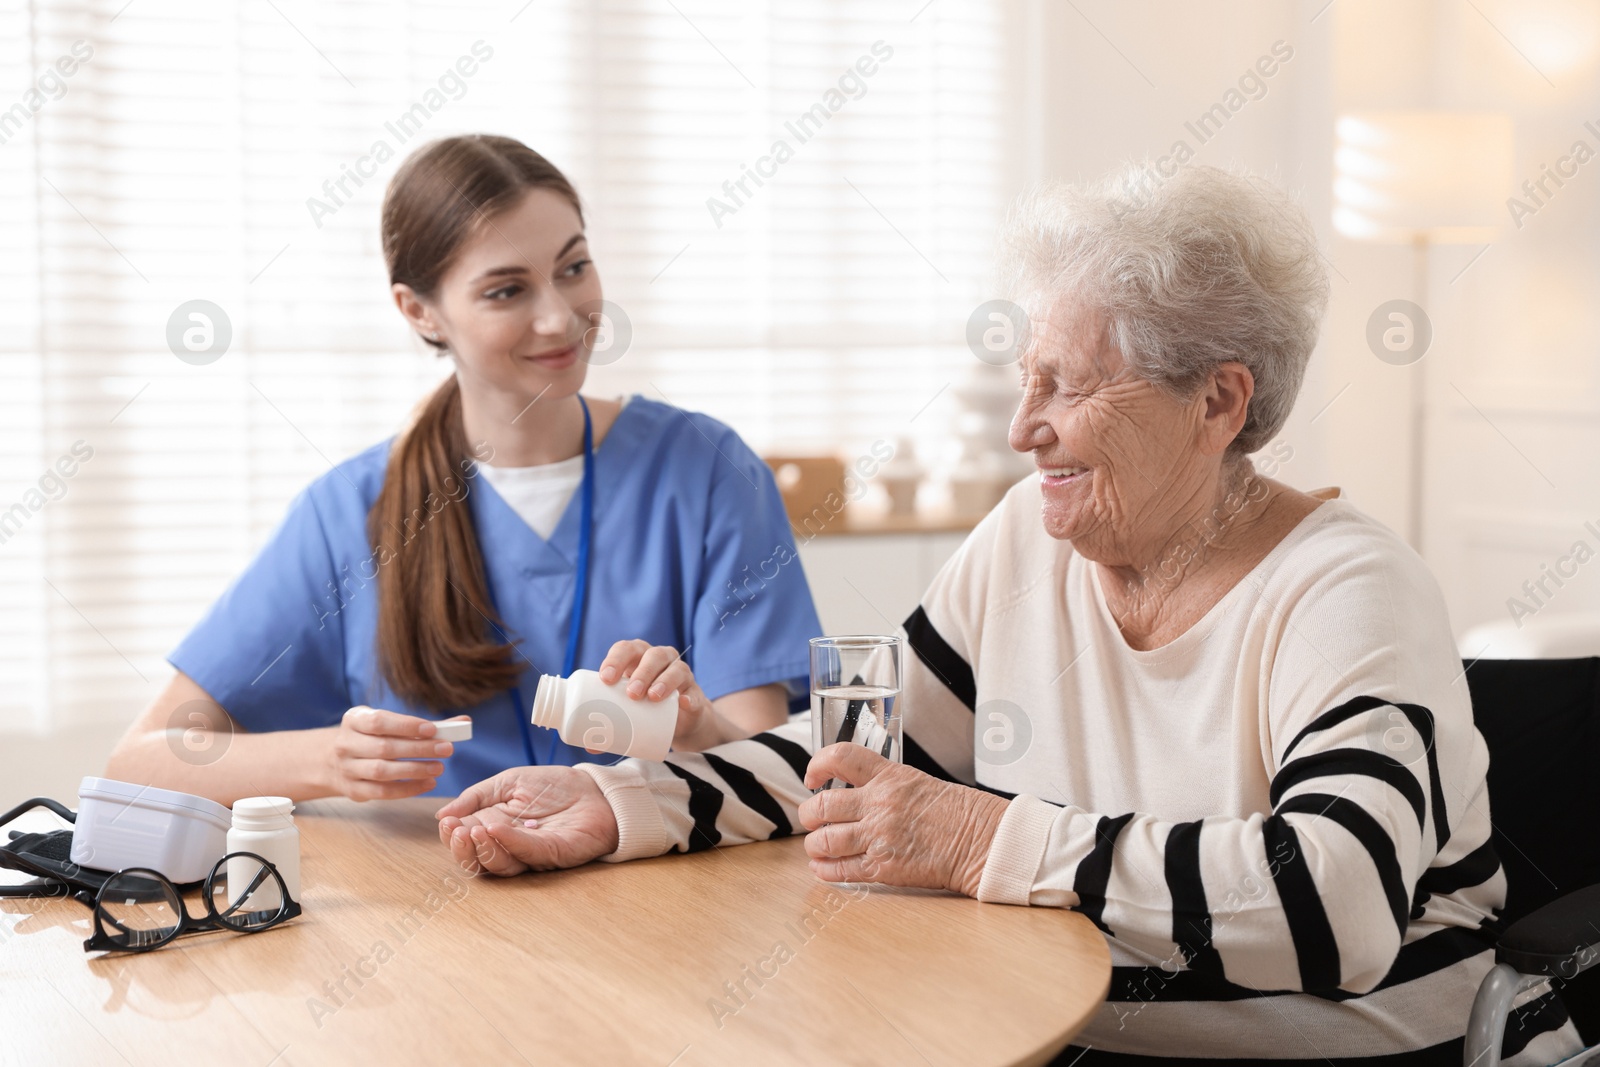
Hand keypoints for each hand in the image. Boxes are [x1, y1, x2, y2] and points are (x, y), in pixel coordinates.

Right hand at [323, 706, 455, 800]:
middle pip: (384, 748)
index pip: (379, 722)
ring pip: (382, 771)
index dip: (406, 726)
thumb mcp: (387, 723)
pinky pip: (382, 792)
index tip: (432, 729)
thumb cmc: (371, 737)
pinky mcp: (353, 790)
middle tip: (447, 749)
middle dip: (418, 749)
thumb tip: (464, 722)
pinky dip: (407, 789)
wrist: (331, 761)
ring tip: (439, 768)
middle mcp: (345, 744)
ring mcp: (347, 769)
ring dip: (414, 770)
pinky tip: (428, 783)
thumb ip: (424, 725)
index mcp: (354, 720)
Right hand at [434, 766, 618, 875]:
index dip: (452, 835)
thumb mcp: (508, 782)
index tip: (447, 823)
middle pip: (478, 861)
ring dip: (482, 850)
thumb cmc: (554, 787)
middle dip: (462, 849)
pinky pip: (527, 853)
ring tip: (472, 831)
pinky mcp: (553, 855)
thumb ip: (476, 797)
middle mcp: (509, 847)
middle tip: (456, 832)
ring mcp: (530, 854)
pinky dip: (509, 843)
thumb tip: (443, 815)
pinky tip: (495, 829)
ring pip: (499, 865)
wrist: (595, 789)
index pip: (465, 841)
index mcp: (494, 829)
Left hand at [597, 639, 719, 750]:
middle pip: (653, 656)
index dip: (616, 659)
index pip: (626, 650)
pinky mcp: (695, 694)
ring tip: (652, 697)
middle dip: (642, 672)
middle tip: (632, 693)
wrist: (679, 719)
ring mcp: (681, 675)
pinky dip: (691, 697)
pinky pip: (696, 693)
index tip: (606, 678)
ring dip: (664, 681)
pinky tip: (684, 702)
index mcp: (638, 658)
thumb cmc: (645, 706)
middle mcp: (661, 660)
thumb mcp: (627, 710)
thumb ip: (610, 723)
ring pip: (677, 669)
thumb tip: (591, 745)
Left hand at [798, 743, 1009, 895]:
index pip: (840, 757)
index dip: (817, 764)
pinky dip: (824, 871)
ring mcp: (879, 837)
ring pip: (824, 841)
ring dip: (813, 845)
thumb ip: (881, 784)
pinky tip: (823, 868)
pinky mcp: (884, 868)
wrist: (981, 841)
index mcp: (889, 776)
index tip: (812, 777)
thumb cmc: (953, 812)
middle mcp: (879, 804)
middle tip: (812, 819)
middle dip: (808, 814)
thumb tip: (849, 792)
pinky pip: (840, 870)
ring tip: (816, 847)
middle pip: (821, 806)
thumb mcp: (915, 782)